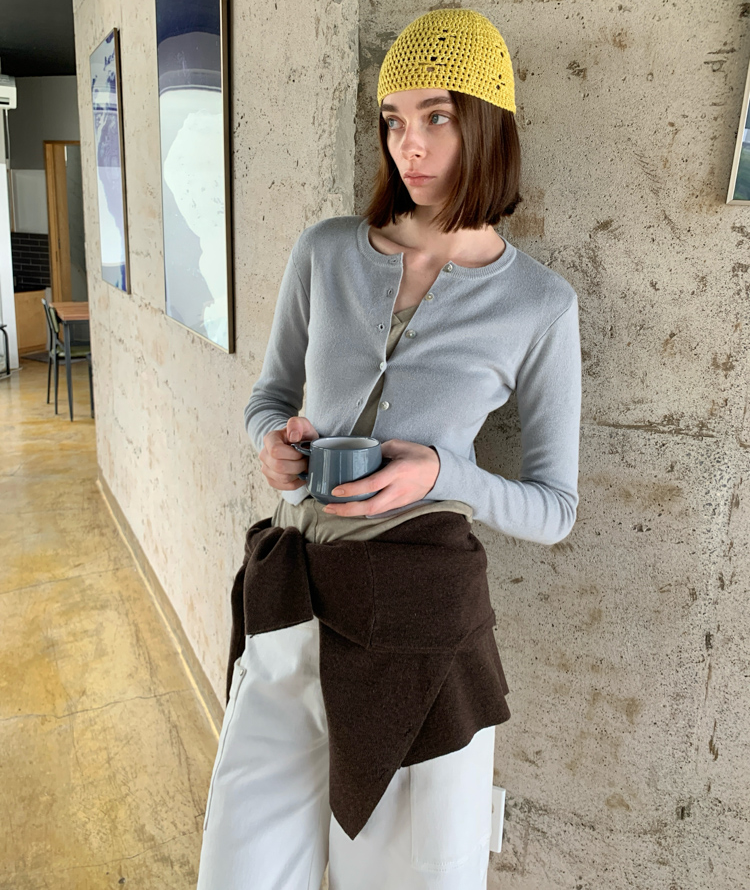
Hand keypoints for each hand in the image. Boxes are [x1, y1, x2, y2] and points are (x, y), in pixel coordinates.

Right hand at [259, 416, 319, 491]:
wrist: (300, 445)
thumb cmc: (301, 435)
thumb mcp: (302, 424)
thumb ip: (297, 424)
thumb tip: (293, 436)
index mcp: (269, 439)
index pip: (275, 451)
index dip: (293, 454)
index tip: (303, 451)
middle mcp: (264, 455)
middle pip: (279, 467)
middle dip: (298, 465)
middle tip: (307, 460)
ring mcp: (266, 469)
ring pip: (283, 478)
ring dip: (299, 474)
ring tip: (305, 466)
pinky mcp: (272, 481)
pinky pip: (286, 486)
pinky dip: (298, 482)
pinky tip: (301, 474)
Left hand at [322, 439, 439, 516]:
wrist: (440, 471)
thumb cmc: (419, 455)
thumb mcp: (398, 445)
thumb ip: (378, 449)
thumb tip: (359, 452)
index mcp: (397, 472)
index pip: (371, 484)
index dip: (352, 490)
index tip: (336, 491)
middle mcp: (398, 489)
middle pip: (370, 506)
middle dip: (347, 510)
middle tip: (329, 508)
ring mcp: (400, 499)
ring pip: (373, 512)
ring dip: (352, 513)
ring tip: (335, 509)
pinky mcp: (400, 505)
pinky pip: (379, 511)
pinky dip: (363, 511)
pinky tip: (351, 508)